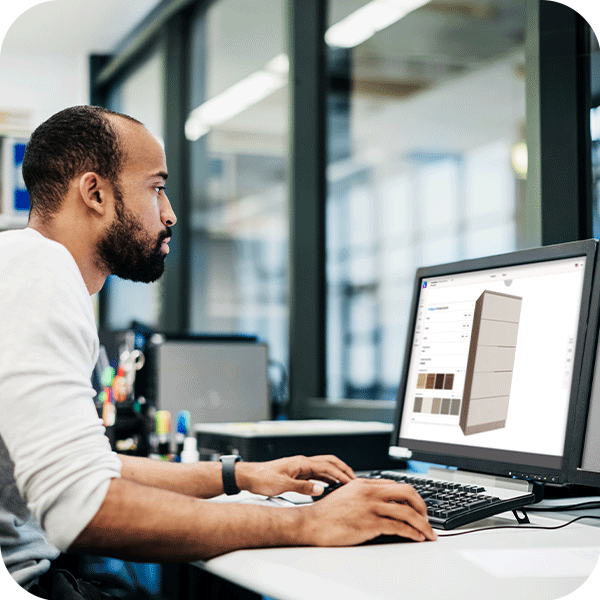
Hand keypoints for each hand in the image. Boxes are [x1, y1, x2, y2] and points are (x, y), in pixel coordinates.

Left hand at [236, 455, 354, 496]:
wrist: (248, 476)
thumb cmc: (262, 478)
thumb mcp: (283, 485)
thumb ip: (303, 488)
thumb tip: (320, 489)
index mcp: (301, 462)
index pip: (327, 466)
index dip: (340, 474)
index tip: (351, 482)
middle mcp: (302, 462)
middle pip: (328, 462)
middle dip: (342, 469)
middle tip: (354, 479)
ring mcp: (300, 467)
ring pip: (323, 467)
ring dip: (336, 473)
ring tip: (346, 483)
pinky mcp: (297, 473)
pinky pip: (316, 474)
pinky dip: (326, 478)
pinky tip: (329, 486)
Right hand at [301, 478, 436, 544]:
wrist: (311, 523)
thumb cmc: (327, 512)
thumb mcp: (347, 494)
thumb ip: (365, 494)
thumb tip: (383, 501)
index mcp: (365, 483)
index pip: (397, 485)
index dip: (412, 497)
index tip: (418, 508)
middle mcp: (370, 492)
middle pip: (408, 493)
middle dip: (423, 506)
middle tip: (427, 518)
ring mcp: (371, 507)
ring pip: (407, 512)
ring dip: (423, 524)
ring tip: (428, 533)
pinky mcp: (370, 524)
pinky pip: (399, 527)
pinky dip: (412, 533)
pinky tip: (417, 538)